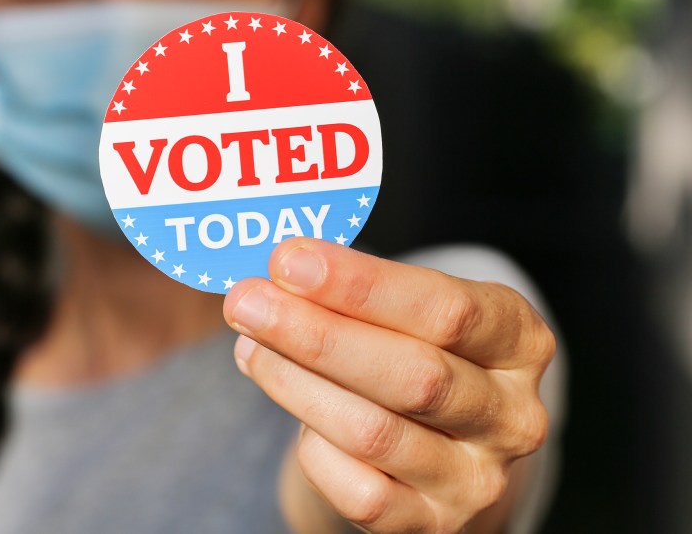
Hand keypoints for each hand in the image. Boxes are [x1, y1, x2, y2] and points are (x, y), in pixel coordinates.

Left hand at [222, 238, 555, 533]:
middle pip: (412, 375)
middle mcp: (513, 415)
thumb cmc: (409, 351)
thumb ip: (356, 291)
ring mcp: (477, 480)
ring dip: (296, 383)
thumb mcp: (407, 312)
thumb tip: (276, 275)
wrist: (433, 444)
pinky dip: (312, 447)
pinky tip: (288, 403)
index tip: (289, 260)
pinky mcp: (433, 526)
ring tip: (250, 345)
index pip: (446, 309)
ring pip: (374, 433)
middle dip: (316, 333)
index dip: (362, 284)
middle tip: (247, 302)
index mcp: (520, 341)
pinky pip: (359, 492)